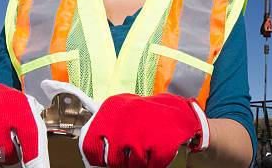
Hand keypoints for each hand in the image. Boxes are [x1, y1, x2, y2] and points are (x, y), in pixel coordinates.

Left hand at [79, 93, 208, 167]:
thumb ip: (106, 128)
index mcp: (111, 110)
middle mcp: (123, 122)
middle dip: (121, 159)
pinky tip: (156, 149)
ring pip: (131, 165)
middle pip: (111, 159)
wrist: (180, 113)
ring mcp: (141, 135)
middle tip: (132, 151)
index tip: (102, 160)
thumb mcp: (123, 113)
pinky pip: (150, 166)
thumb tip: (91, 155)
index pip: (90, 145)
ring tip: (146, 146)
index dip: (97, 157)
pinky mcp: (159, 145)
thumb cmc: (149, 115)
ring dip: (139, 161)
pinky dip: (154, 162)